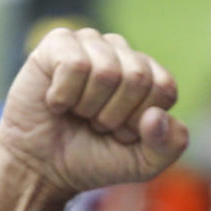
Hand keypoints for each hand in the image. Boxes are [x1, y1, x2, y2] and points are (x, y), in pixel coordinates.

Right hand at [0, 28, 187, 196]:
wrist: (41, 167)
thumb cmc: (92, 159)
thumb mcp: (142, 164)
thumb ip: (168, 145)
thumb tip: (157, 116)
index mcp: (147, 75)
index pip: (164, 88)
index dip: (140, 121)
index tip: (120, 133)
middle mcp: (121, 53)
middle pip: (137, 77)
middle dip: (114, 115)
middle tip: (95, 124)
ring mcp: (90, 43)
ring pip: (106, 71)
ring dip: (88, 107)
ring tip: (76, 112)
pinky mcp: (58, 43)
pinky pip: (75, 65)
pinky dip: (64, 96)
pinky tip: (56, 102)